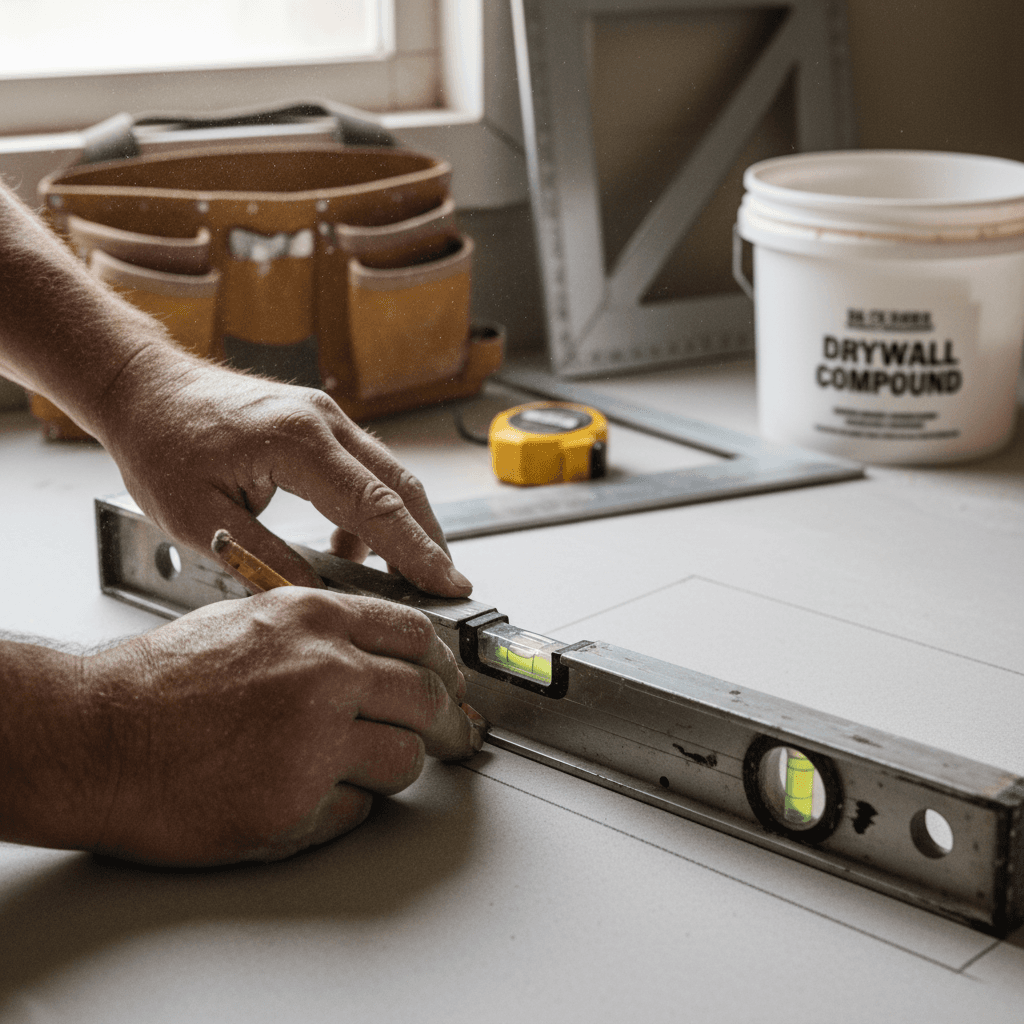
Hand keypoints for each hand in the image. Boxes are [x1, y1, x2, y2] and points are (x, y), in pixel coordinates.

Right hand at [76, 590, 484, 866]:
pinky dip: (343, 807)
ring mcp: (313, 740)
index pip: (417, 635)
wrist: (94, 738)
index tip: (449, 684)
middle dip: (444, 724)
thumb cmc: (159, 683)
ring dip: (392, 768)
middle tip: (450, 738)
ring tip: (354, 768)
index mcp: (314, 620)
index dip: (442, 666)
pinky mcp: (295, 804)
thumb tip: (383, 655)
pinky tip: (306, 794)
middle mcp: (324, 672)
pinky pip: (357, 810)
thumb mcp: (250, 622)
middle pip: (428, 699)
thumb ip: (322, 633)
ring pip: (406, 760)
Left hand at [94, 346, 471, 595]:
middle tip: (447, 588)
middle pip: (402, 487)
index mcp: (297, 441)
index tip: (449, 585)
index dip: (417, 551)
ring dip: (406, 527)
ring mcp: (327, 417)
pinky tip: (353, 549)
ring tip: (407, 578)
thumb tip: (319, 595)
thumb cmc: (161, 442)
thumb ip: (265, 558)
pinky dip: (372, 511)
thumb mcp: (199, 519)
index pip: (376, 506)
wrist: (145, 387)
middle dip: (430, 541)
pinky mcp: (321, 424)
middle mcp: (324, 421)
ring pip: (390, 477)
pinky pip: (365, 470)